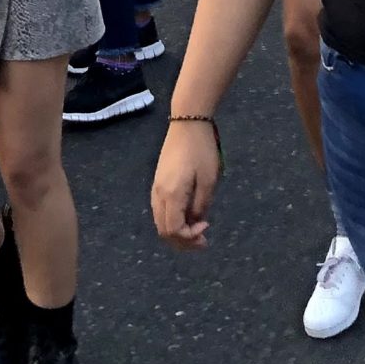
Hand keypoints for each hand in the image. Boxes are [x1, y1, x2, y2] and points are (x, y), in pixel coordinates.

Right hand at [151, 119, 223, 249]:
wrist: (187, 123)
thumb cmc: (201, 150)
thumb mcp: (208, 180)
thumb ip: (201, 206)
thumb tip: (195, 222)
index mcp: (172, 194)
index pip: (173, 230)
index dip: (189, 238)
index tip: (206, 228)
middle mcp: (158, 194)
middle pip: (163, 230)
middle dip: (183, 241)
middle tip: (203, 239)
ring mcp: (156, 188)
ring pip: (160, 221)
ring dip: (177, 231)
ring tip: (196, 230)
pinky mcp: (158, 182)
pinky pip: (161, 210)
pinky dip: (173, 220)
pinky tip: (188, 215)